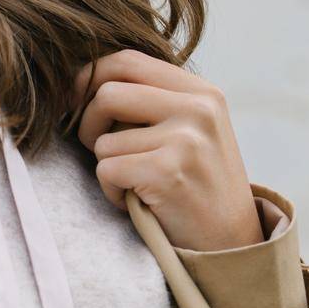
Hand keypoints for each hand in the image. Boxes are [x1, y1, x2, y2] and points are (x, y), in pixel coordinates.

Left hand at [72, 49, 262, 251]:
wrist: (232, 246)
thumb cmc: (197, 186)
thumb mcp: (191, 130)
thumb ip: (151, 100)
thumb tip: (79, 80)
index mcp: (202, 92)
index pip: (128, 60)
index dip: (90, 78)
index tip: (76, 102)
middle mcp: (198, 109)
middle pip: (107, 92)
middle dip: (87, 122)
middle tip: (98, 148)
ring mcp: (185, 140)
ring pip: (103, 139)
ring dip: (106, 167)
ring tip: (135, 184)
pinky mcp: (167, 173)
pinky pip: (107, 169)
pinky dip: (111, 192)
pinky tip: (137, 202)